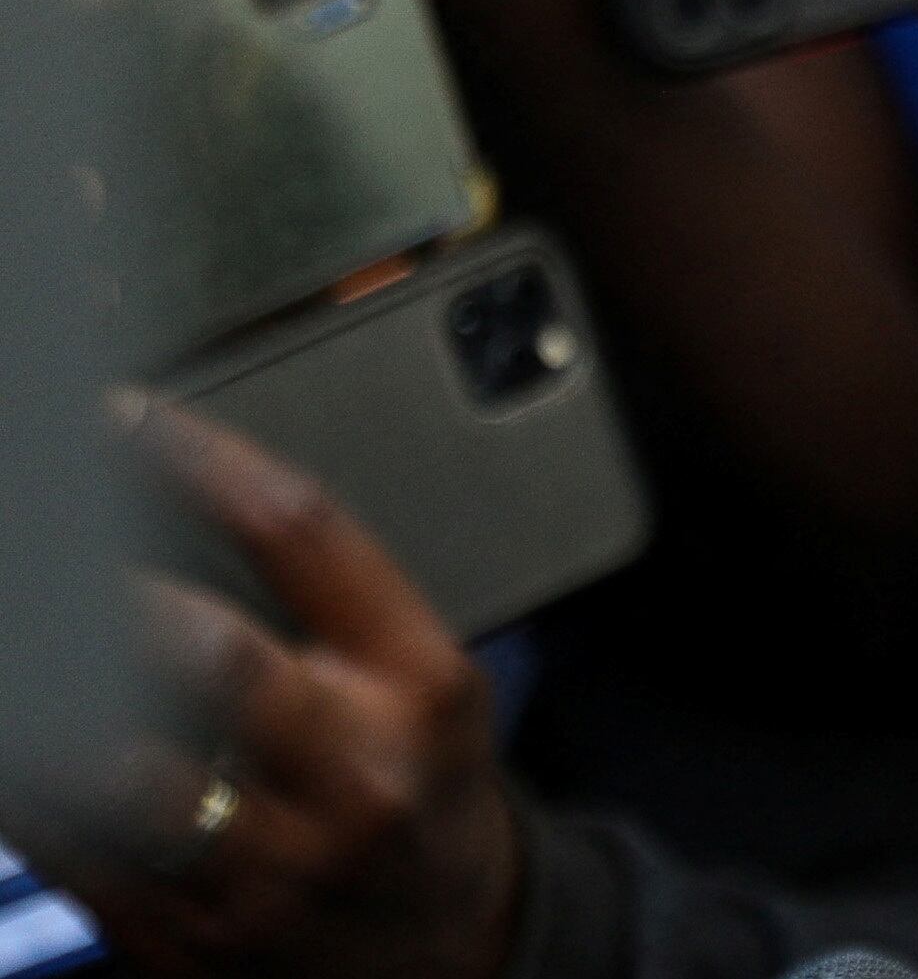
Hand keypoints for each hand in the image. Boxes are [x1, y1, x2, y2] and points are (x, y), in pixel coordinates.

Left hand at [24, 406, 523, 978]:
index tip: (120, 416)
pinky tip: (11, 721)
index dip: (201, 460)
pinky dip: (17, 779)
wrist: (450, 955)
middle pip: (205, 652)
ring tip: (13, 617)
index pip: (306, 537)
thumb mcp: (423, 684)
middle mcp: (352, 774)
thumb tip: (169, 508)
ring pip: (116, 764)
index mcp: (421, 684)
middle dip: (103, 587)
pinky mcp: (186, 935)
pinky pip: (66, 846)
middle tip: (36, 527)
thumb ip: (328, 609)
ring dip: (38, 687)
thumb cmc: (422, 790)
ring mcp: (267, 867)